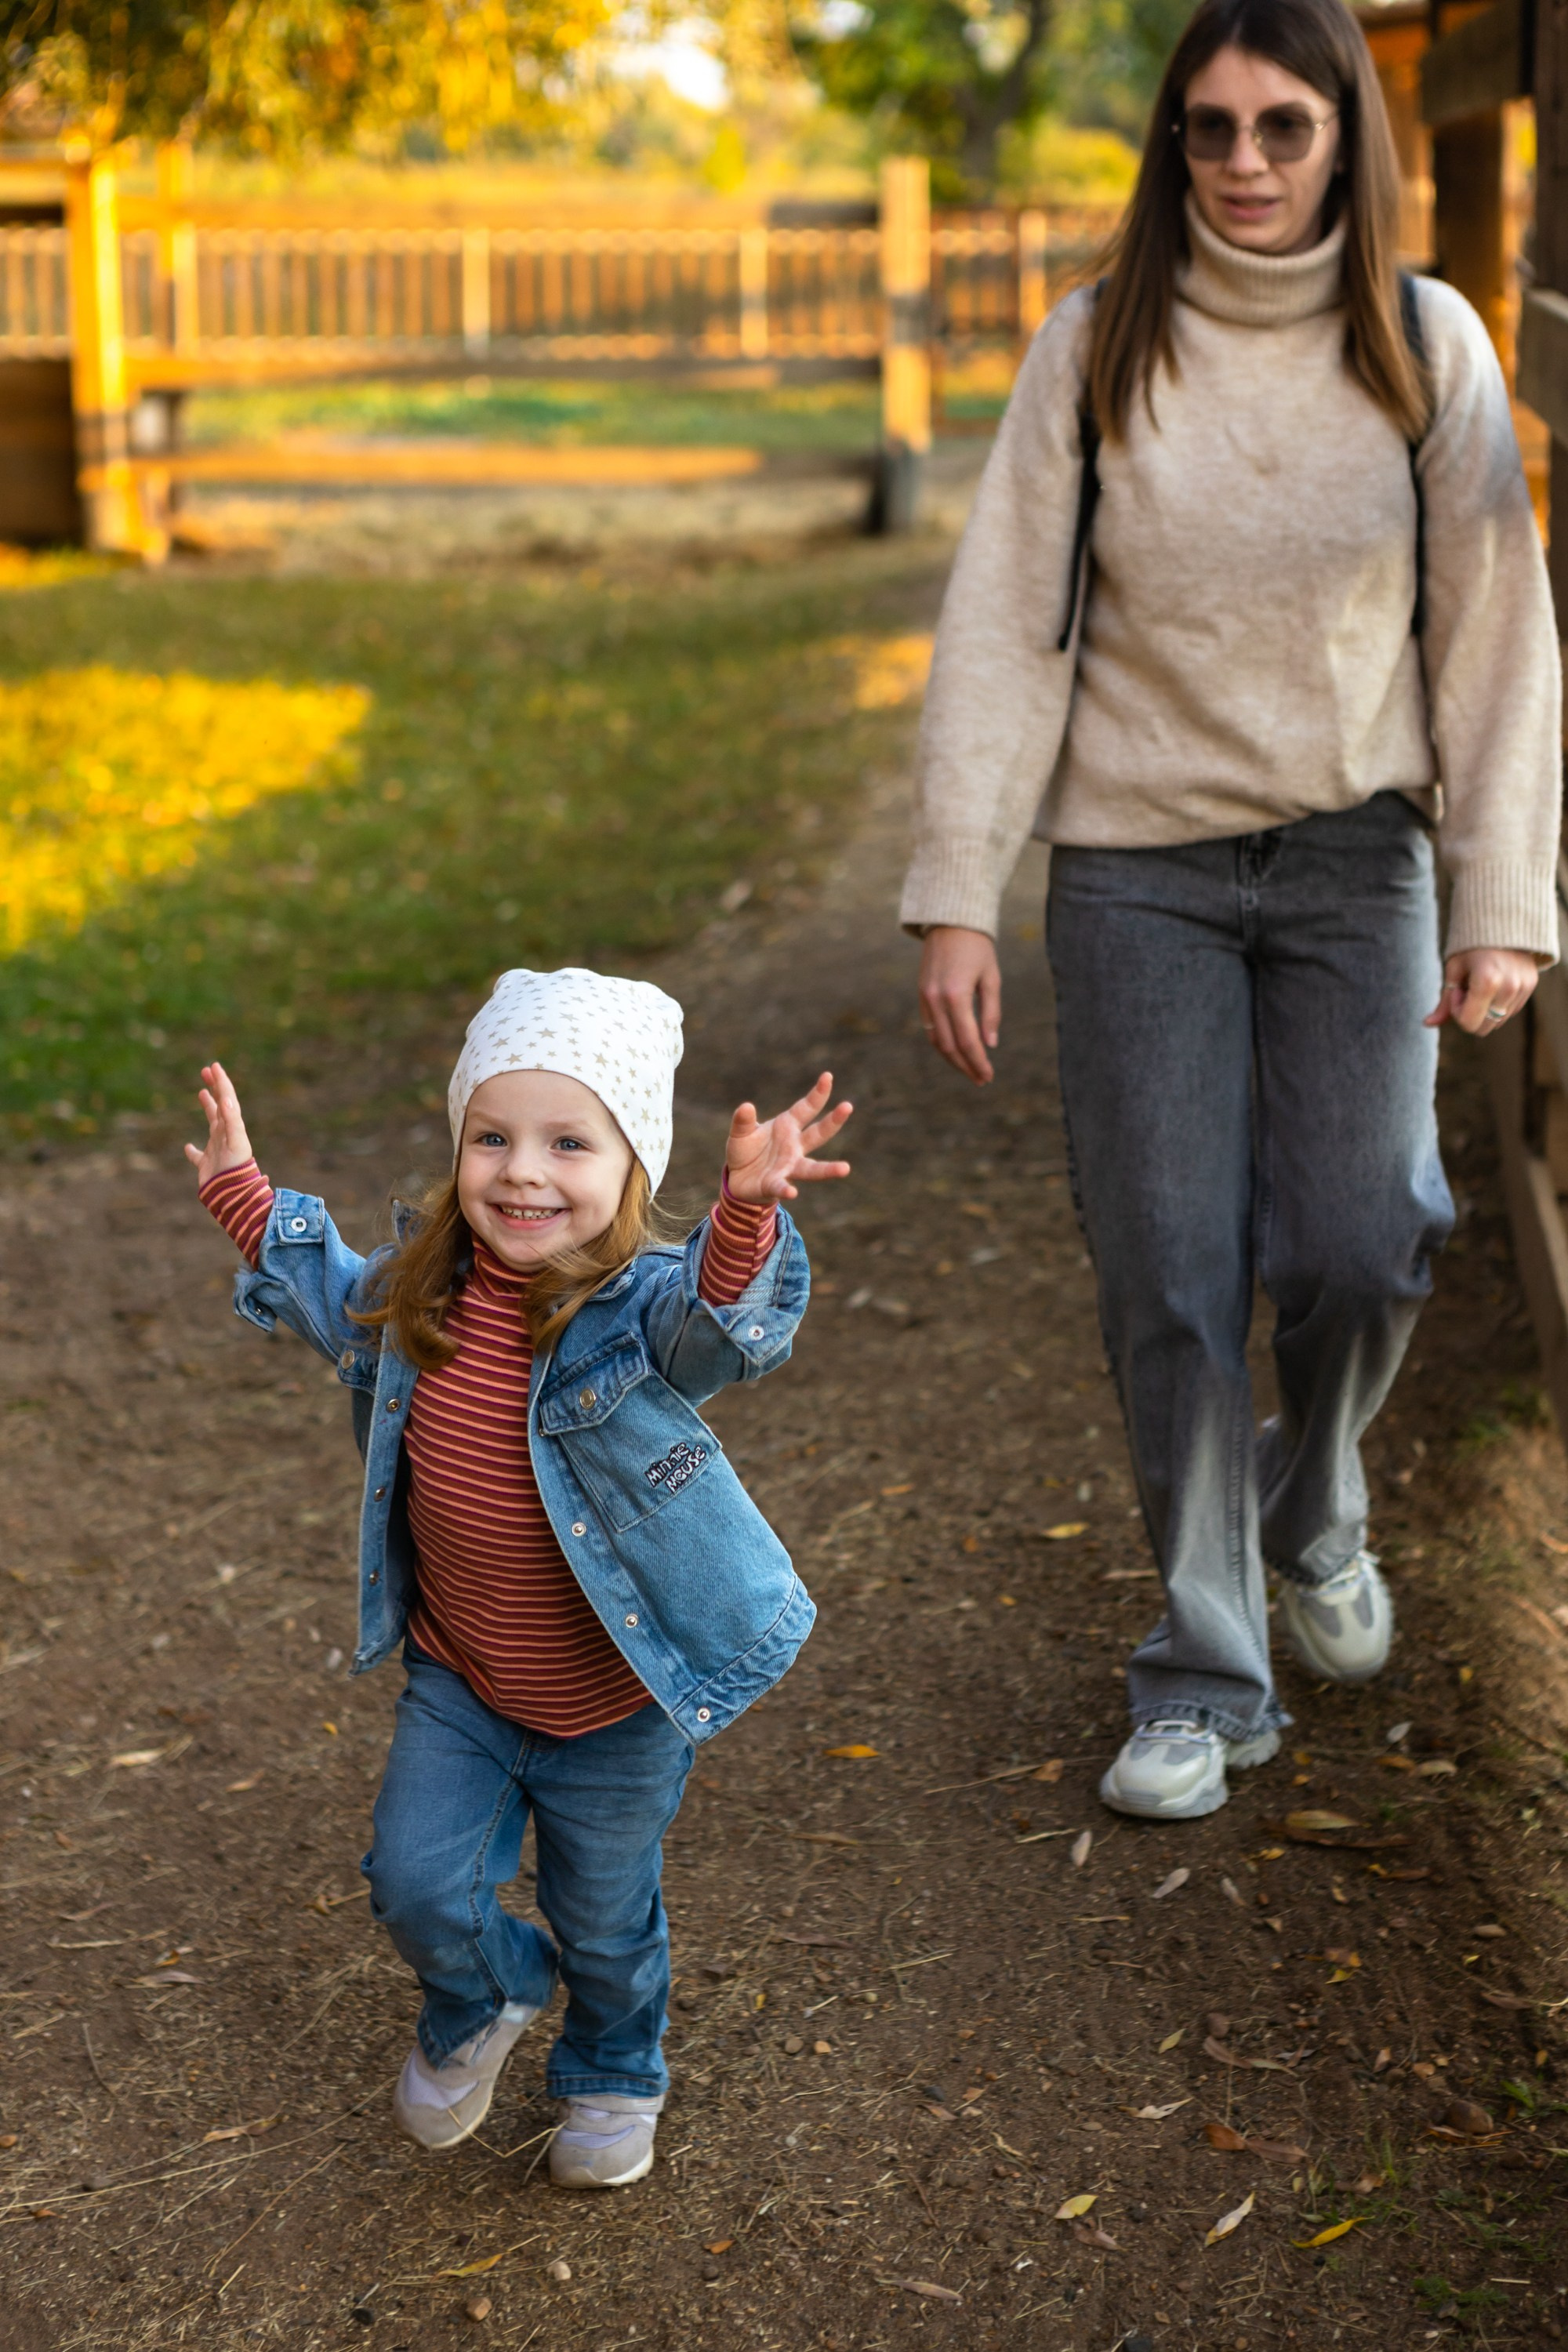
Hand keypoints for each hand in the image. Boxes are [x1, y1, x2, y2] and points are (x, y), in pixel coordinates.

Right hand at [184, 1061, 254, 1186]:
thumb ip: (232, 1120)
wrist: (233, 1194)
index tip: (214, 1065)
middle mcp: (224, 1134)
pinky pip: (197, 1155)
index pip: (227, 1098)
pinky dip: (191, 1150)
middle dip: (214, 1087)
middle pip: (220, 1105)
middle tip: (206, 1070)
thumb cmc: (237, 1168)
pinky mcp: (206, 1165)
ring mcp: (215, 1148)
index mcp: (231, 1126)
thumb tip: (226, 1098)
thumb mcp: (236, 1141)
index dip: (221, 1081)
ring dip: (208, 1107)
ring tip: (201, 1093)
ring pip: (211, 1123)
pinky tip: (188, 1147)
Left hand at [725, 1072, 852, 1203]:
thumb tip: (746, 1107)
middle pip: (818, 1133)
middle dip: (833, 1121)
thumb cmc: (746, 1150)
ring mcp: (788, 1166)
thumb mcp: (741, 1132)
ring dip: (828, 1169)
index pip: (807, 1108)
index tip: (828, 1076)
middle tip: (848, 1106)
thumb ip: (743, 1121)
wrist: (738, 1178)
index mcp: (788, 1126)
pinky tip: (792, 1193)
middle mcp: (794, 1146)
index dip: (818, 1093)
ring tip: (845, 1168)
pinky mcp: (775, 1184)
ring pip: (812, 1168)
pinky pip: (782, 1186)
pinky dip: (786, 1190)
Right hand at [918, 924, 1000, 1084]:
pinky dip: (942, 1043)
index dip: (978, 1061)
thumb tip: (989, 1045)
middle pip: (950, 1046)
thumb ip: (991, 1013)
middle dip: (966, 1066)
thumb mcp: (991, 978)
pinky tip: (956, 1050)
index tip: (988, 1076)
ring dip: (953, 1059)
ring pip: (937, 1040)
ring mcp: (925, 998)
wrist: (950, 921)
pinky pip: (929, 1027)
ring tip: (970, 1069)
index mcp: (956, 995)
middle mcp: (936, 999)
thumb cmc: (978, 948)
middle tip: (981, 1079)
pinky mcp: (921, 994)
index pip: (968, 1040)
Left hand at [1424, 948, 1539, 1035]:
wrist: (1501, 922)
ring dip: (1485, 1009)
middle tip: (1468, 989)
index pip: (1470, 1024)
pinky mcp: (1531, 986)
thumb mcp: (1454, 970)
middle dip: (1471, 1014)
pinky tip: (1495, 982)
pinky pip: (1510, 1011)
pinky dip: (1498, 1004)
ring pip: (1498, 1021)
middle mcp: (1509, 987)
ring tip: (1482, 983)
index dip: (1458, 1011)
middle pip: (1484, 1028)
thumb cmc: (1470, 945)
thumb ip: (1444, 1001)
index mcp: (1487, 982)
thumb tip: (1428, 1024)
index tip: (1458, 991)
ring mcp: (1522, 988)